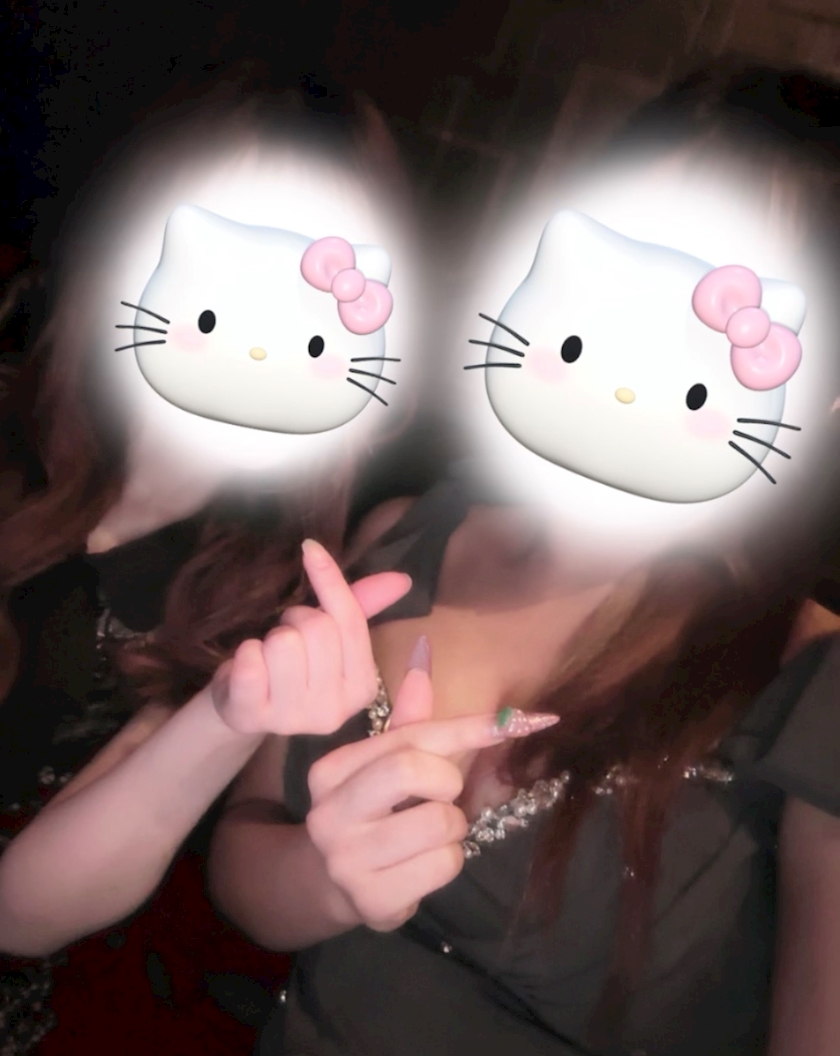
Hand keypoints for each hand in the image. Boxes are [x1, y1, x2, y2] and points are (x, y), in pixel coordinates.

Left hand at [210, 538, 410, 735]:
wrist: (245, 710)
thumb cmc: (292, 669)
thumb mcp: (330, 640)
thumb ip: (362, 606)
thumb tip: (402, 579)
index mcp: (362, 688)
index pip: (351, 621)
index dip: (329, 579)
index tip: (310, 548)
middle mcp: (335, 711)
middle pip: (318, 629)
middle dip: (295, 620)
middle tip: (287, 636)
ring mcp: (294, 719)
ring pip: (284, 644)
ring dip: (269, 639)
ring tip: (268, 657)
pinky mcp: (254, 717)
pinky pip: (251, 661)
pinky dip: (245, 652)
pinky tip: (248, 668)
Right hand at [304, 648, 557, 931]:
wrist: (336, 884)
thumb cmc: (374, 812)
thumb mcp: (385, 762)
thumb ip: (410, 716)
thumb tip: (423, 649)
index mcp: (330, 771)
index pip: (410, 736)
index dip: (467, 727)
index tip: (516, 722)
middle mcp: (328, 813)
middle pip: (413, 769)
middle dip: (448, 781)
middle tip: (442, 794)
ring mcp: (345, 860)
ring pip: (439, 822)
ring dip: (452, 828)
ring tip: (427, 834)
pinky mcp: (371, 900)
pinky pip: (444, 865)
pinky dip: (447, 862)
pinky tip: (420, 865)